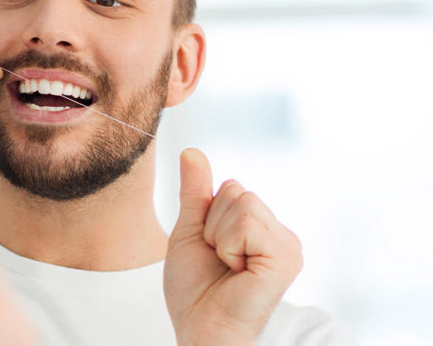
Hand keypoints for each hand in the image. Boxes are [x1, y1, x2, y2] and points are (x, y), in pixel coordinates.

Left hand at [163, 149, 302, 345]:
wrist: (200, 330)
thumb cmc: (196, 290)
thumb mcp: (190, 231)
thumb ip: (195, 192)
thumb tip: (191, 151)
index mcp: (263, 229)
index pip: (231, 187)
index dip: (208, 216)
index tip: (212, 250)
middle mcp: (282, 235)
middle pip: (237, 190)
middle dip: (212, 224)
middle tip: (219, 261)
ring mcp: (288, 247)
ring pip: (242, 201)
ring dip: (219, 236)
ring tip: (229, 268)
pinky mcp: (286, 259)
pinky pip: (247, 221)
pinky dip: (228, 246)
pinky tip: (237, 273)